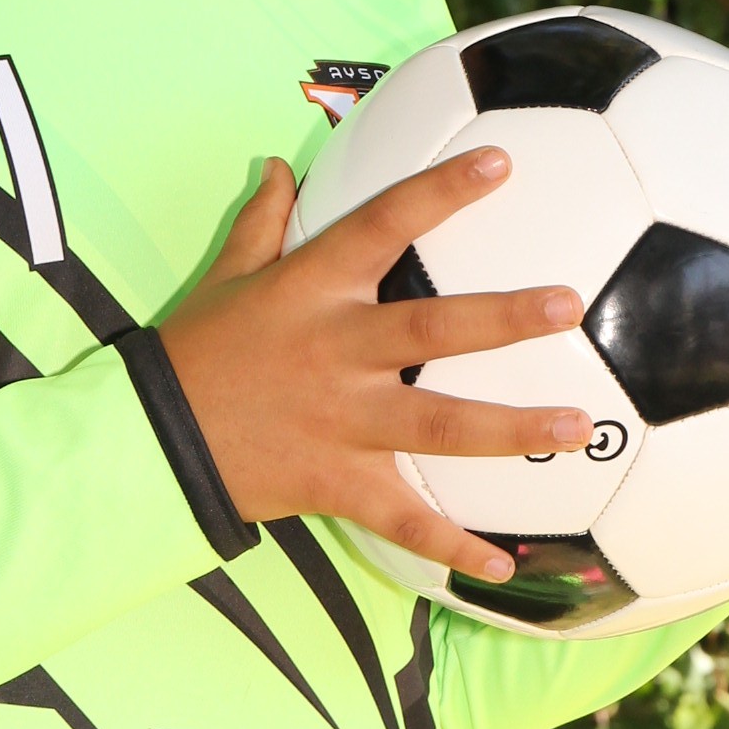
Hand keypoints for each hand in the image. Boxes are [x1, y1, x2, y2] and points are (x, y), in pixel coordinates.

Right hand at [158, 151, 592, 582]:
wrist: (152, 439)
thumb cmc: (197, 351)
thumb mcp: (228, 278)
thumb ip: (263, 223)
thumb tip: (278, 166)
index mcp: (313, 290)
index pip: (383, 224)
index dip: (441, 191)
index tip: (499, 163)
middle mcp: (337, 351)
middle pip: (432, 330)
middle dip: (505, 319)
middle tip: (568, 305)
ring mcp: (342, 421)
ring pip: (439, 424)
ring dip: (513, 428)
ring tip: (577, 428)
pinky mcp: (337, 482)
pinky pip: (404, 520)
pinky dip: (453, 546)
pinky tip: (504, 565)